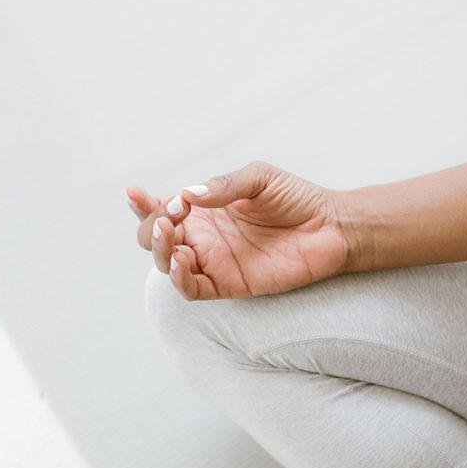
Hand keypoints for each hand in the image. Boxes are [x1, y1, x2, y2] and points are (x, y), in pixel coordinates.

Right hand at [126, 160, 352, 299]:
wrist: (331, 226)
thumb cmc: (297, 198)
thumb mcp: (259, 178)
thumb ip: (224, 185)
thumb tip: (188, 194)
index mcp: (205, 209)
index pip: (162, 208)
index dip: (143, 204)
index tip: (135, 194)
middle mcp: (204, 236)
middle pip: (156, 238)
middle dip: (151, 227)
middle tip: (169, 216)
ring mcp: (214, 261)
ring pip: (168, 263)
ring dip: (161, 250)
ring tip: (172, 233)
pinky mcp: (229, 284)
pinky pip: (193, 288)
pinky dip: (180, 277)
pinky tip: (184, 260)